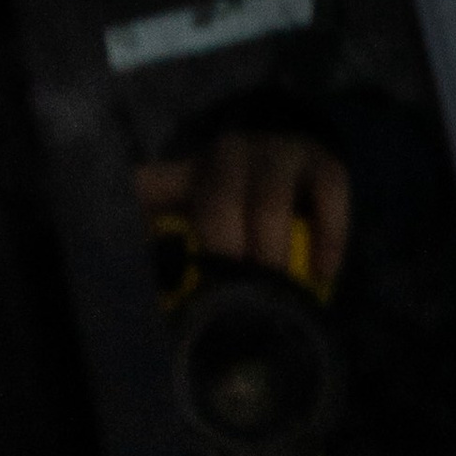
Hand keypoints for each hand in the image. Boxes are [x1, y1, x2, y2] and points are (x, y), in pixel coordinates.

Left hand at [136, 128, 351, 293]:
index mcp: (191, 171)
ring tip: (273, 296)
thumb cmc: (230, 195)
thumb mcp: (186, 202)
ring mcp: (282, 154)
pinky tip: (323, 273)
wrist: (288, 154)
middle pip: (221, 203)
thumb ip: (153, 225)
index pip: (156, 189)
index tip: (154, 267)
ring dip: (270, 253)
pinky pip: (329, 195)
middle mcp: (233, 153)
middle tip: (230, 302)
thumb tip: (125, 263)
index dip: (147, 222)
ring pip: (272, 201)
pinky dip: (328, 236)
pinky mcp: (325, 163)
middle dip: (224, 255)